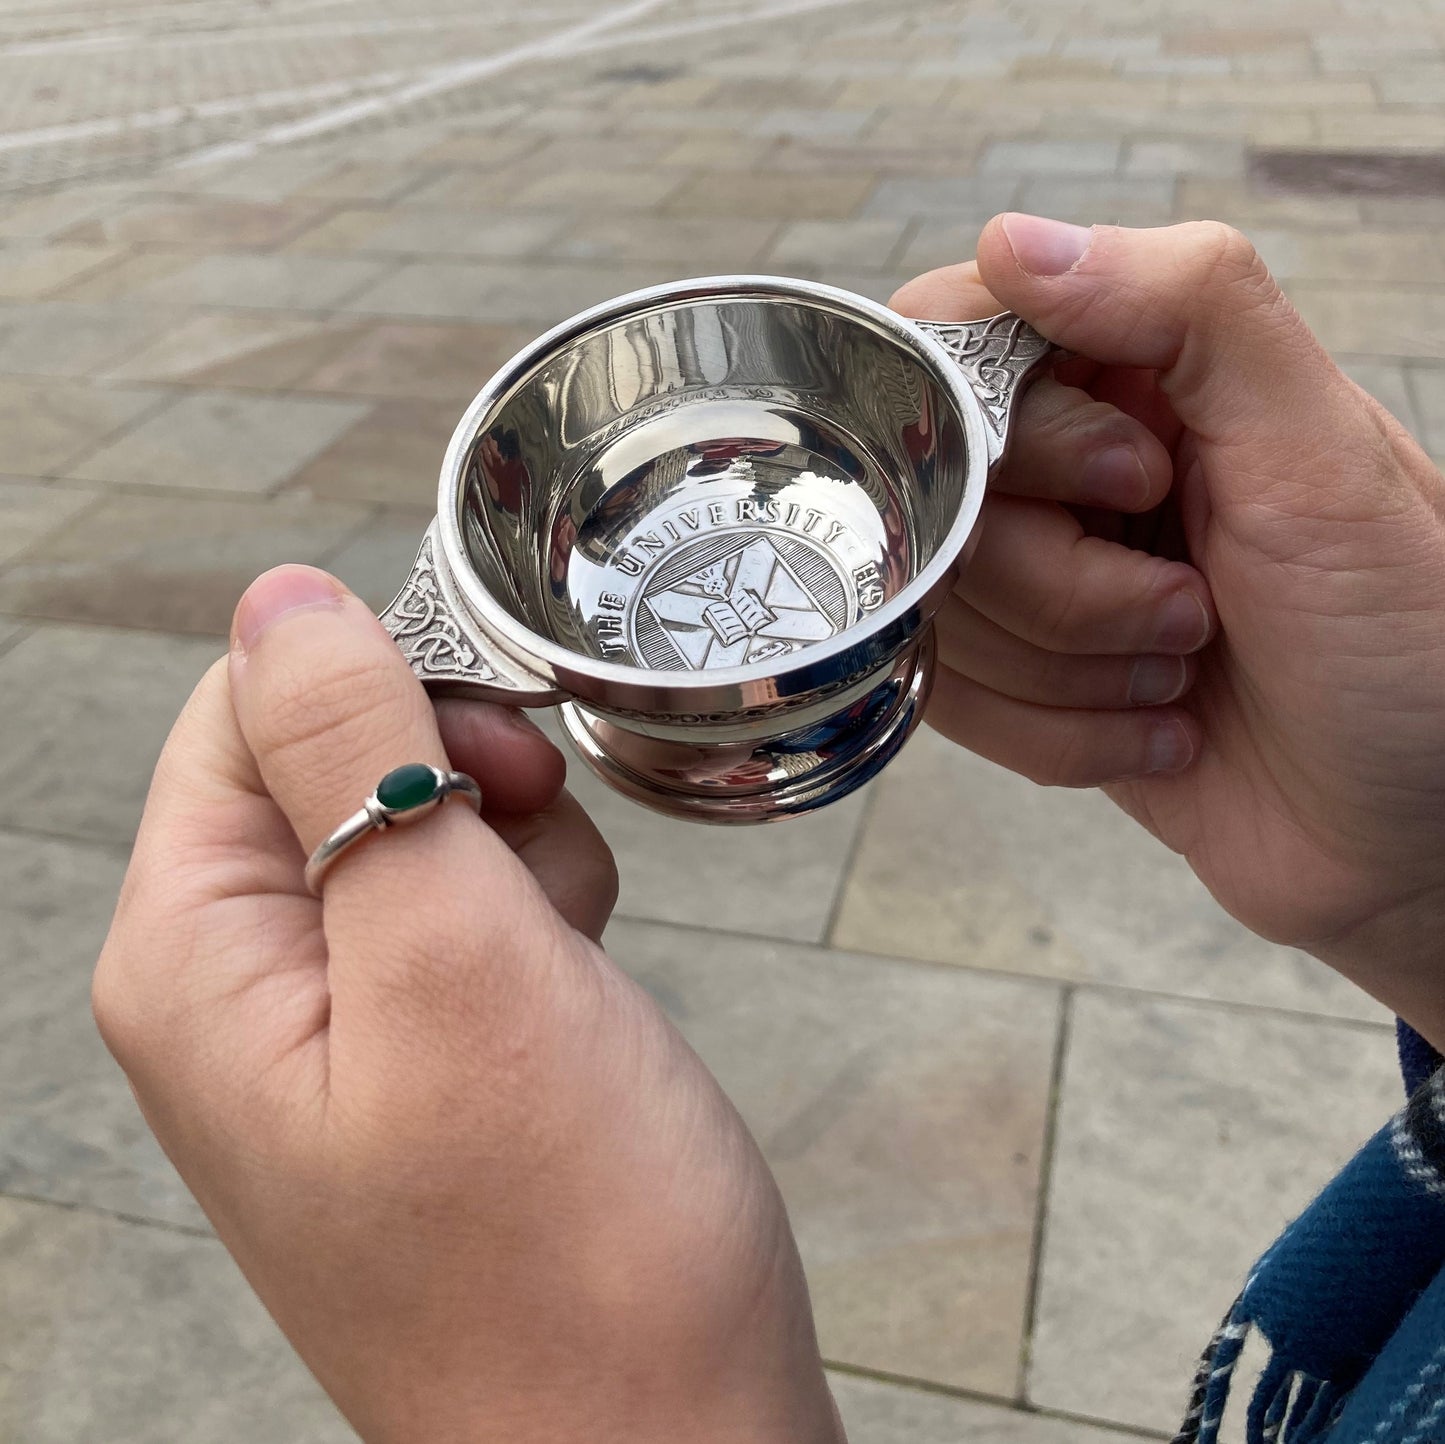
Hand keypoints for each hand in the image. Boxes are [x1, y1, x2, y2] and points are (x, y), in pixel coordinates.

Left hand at [93, 566, 839, 1443]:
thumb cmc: (573, 1239)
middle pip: (330, 759)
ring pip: (417, 828)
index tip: (509, 736)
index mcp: (198, 959)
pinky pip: (464, 913)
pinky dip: (538, 909)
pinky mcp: (430, 1058)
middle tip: (542, 847)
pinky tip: (582, 980)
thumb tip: (282, 596)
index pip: (246, 711)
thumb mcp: (460, 967)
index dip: (380, 678)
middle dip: (458, 768)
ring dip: (513, 845)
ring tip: (572, 947)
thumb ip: (354, 762)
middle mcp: (244, 989)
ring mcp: (342, 1029)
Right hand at [893, 216, 1444, 1043]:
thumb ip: (1187, 308)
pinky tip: (1157, 736)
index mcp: (1138, 378)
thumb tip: (1014, 240)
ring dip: (1072, 669)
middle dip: (1065, 585)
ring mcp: (1035, 579)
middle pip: (933, 496)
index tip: (1143, 486)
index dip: (1026, 436)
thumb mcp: (1322, 452)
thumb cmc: (1404, 640)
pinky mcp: (1016, 679)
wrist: (1404, 834)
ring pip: (936, 607)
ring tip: (1184, 673)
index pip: (959, 342)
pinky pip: (950, 700)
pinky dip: (1058, 736)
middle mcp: (1071, 471)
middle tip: (1192, 609)